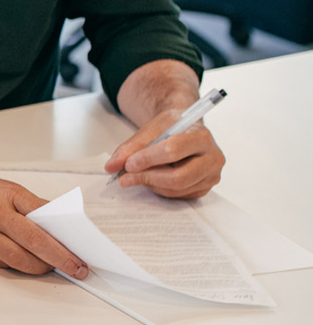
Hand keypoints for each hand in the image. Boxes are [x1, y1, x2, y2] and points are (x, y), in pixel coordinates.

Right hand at [0, 161, 88, 278]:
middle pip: (35, 242)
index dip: (65, 235)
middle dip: (60, 258)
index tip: (80, 247)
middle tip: (76, 268)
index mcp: (6, 194)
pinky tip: (25, 264)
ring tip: (52, 268)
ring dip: (39, 267)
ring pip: (18, 259)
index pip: (44, 216)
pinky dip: (15, 265)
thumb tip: (50, 223)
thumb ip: (23, 203)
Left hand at [104, 112, 223, 198]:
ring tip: (137, 175)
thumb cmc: (171, 128)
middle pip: (178, 177)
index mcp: (201, 137)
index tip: (128, 164)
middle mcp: (213, 158)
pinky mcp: (203, 188)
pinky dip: (158, 189)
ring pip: (176, 189)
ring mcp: (211, 176)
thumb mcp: (150, 130)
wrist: (186, 130)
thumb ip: (130, 147)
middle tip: (125, 177)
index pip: (173, 151)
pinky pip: (178, 195)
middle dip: (147, 178)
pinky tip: (152, 177)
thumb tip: (111, 167)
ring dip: (150, 184)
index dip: (147, 159)